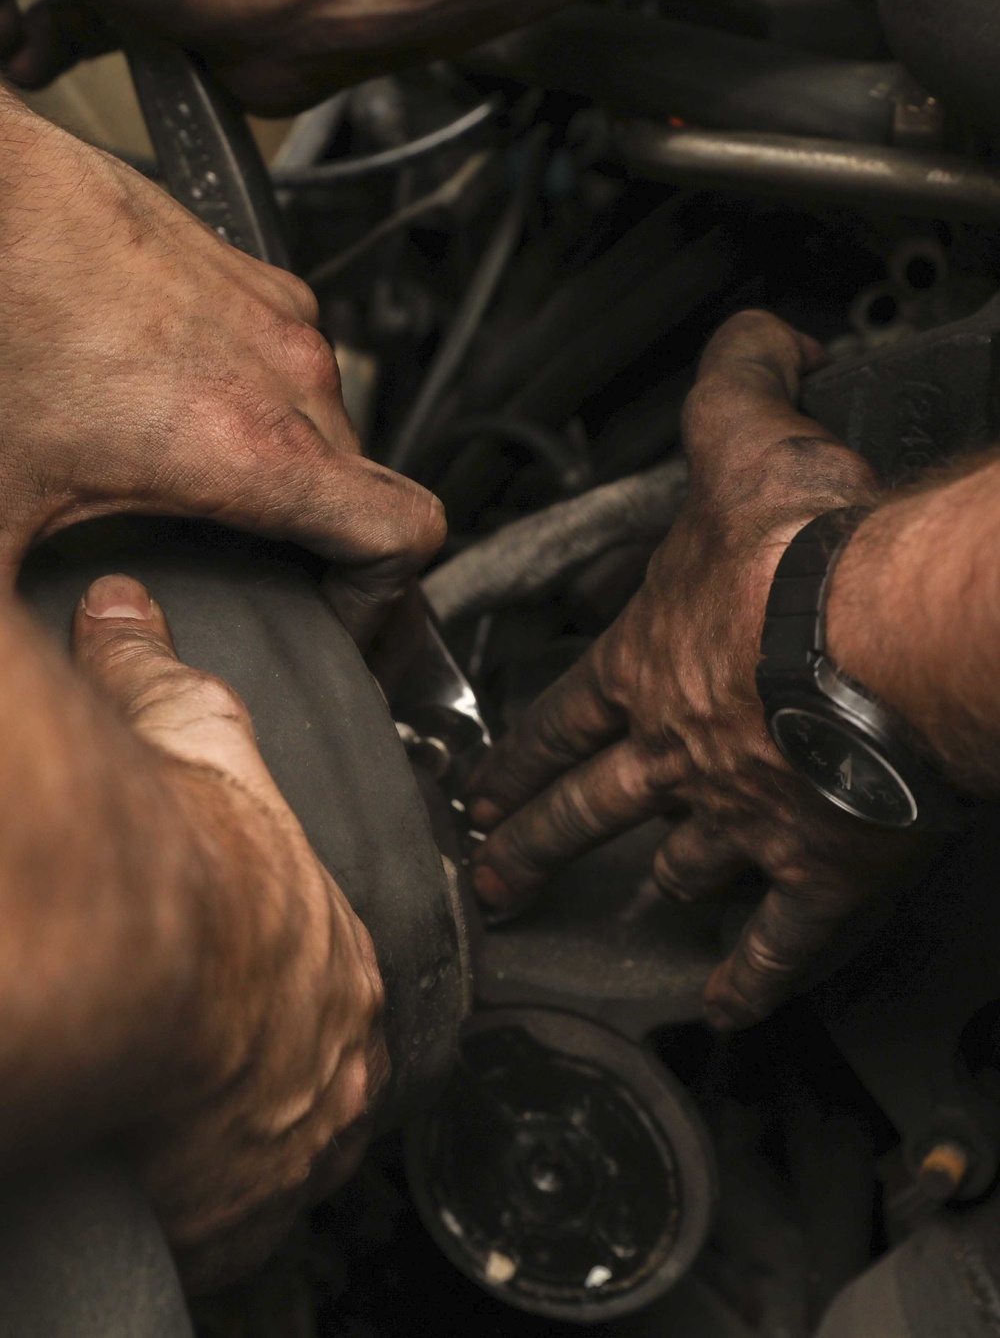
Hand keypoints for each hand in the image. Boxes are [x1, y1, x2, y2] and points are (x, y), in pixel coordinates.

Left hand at [0, 102, 442, 639]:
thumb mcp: (0, 511)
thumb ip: (19, 632)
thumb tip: (16, 701)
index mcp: (252, 448)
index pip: (405, 535)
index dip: (386, 601)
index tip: (337, 623)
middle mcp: (286, 376)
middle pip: (364, 490)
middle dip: (325, 546)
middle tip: (267, 580)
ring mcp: (273, 317)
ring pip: (328, 424)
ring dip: (291, 468)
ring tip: (214, 491)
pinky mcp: (248, 275)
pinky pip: (292, 363)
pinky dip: (263, 401)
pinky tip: (183, 406)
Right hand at [73, 573, 385, 1289]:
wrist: (127, 947)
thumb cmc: (180, 848)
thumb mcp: (190, 737)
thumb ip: (161, 674)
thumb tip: (129, 609)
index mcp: (342, 961)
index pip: (336, 979)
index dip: (290, 976)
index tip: (247, 981)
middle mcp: (335, 1068)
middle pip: (314, 1075)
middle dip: (269, 1062)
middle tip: (201, 1054)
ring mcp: (288, 1154)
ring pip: (274, 1158)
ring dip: (231, 1138)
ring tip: (167, 1111)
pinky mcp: (227, 1222)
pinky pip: (223, 1228)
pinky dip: (193, 1206)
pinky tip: (146, 1173)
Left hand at [467, 310, 918, 1030]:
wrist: (888, 634)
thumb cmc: (811, 551)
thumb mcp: (747, 437)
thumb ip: (737, 376)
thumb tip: (759, 333)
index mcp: (653, 663)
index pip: (562, 718)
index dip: (519, 752)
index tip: (481, 786)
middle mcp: (679, 751)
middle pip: (589, 808)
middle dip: (536, 842)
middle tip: (492, 875)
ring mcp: (742, 818)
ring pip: (677, 868)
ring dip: (647, 892)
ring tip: (623, 912)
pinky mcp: (818, 867)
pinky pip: (778, 938)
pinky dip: (754, 973)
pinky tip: (730, 999)